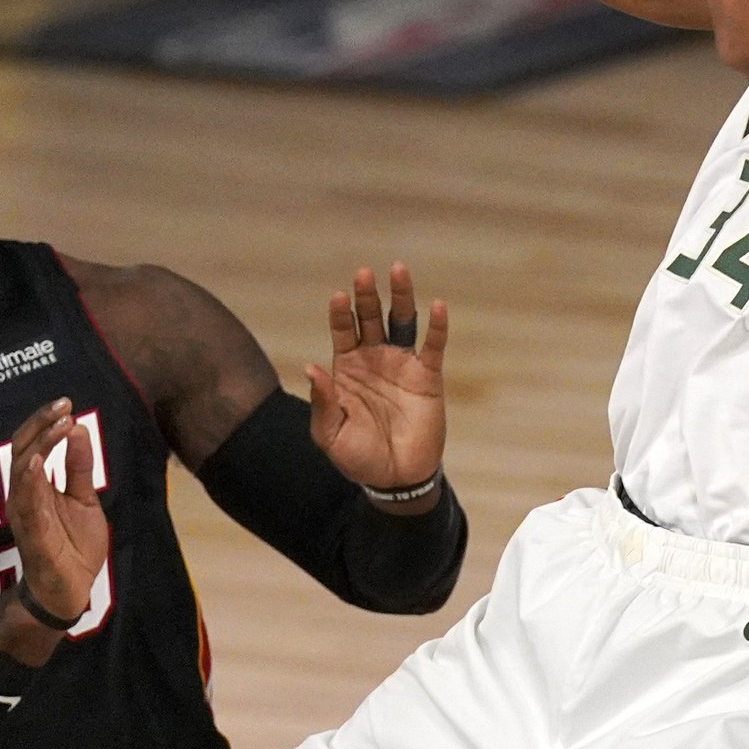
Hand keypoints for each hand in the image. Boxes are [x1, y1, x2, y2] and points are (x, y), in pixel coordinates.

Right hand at [1, 398, 107, 627]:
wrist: (71, 590)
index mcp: (34, 486)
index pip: (31, 444)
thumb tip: (79, 428)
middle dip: (41, 425)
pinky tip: (38, 462)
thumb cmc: (73, 546)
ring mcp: (25, 515)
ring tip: (58, 424)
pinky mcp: (33, 534)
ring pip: (23, 472)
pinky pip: (27, 505)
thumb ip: (79, 467)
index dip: (44, 422)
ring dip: (40, 446)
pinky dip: (30, 482)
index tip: (66, 402)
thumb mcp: (84, 499)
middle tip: (63, 405)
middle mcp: (23, 496)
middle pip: (22, 450)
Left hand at [307, 264, 449, 500]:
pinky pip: (433, 346)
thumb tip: (311, 367)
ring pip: (402, 321)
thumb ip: (323, 401)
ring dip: (400, 296)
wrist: (395, 478)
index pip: (342, 331)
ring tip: (398, 270)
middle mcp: (374, 359)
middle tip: (363, 273)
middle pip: (370, 317)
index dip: (340, 313)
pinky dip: (437, 326)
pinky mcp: (428, 377)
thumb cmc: (358, 458)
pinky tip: (436, 305)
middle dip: (366, 295)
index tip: (338, 297)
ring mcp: (401, 365)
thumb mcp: (330, 434)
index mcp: (346, 369)